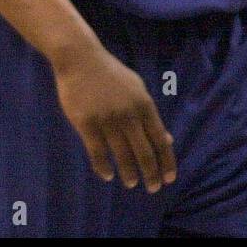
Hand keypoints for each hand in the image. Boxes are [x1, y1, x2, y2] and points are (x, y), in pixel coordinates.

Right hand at [53, 41, 176, 192]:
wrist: (79, 58)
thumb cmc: (110, 73)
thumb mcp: (137, 89)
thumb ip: (151, 115)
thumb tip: (166, 140)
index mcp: (144, 106)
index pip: (160, 142)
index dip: (166, 163)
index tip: (168, 179)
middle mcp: (128, 115)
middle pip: (144, 154)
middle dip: (151, 175)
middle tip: (152, 188)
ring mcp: (107, 120)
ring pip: (122, 156)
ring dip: (129, 174)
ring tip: (130, 183)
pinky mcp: (86, 123)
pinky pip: (97, 153)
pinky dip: (103, 167)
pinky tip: (107, 175)